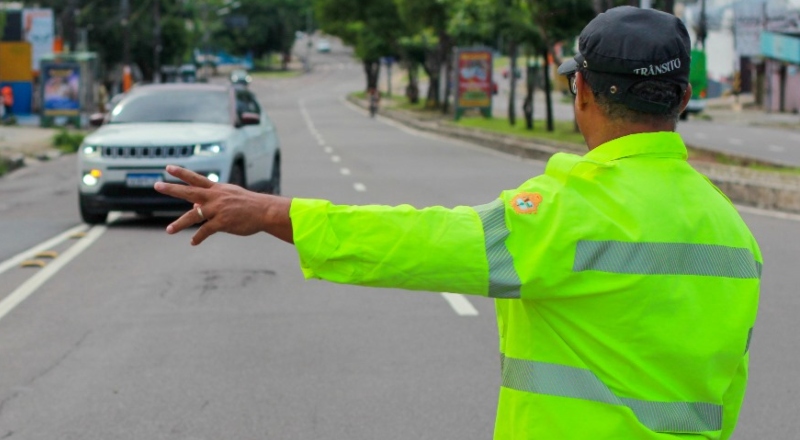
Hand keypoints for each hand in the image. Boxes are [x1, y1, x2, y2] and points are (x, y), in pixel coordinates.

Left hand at [154, 165, 292, 244]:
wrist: (265, 211)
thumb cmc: (249, 205)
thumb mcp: (231, 196)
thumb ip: (212, 199)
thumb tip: (194, 204)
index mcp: (217, 189)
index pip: (196, 178)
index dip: (182, 173)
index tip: (168, 167)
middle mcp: (215, 197)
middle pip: (190, 191)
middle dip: (172, 189)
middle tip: (156, 185)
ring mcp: (218, 209)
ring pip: (194, 215)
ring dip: (180, 223)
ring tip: (169, 230)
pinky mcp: (223, 222)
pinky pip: (206, 231)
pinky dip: (198, 237)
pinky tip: (193, 242)